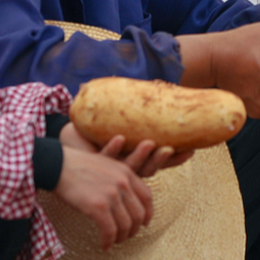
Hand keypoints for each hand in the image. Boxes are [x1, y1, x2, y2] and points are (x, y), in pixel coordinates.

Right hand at [53, 146, 154, 248]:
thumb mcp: (105, 165)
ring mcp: (112, 195)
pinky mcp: (98, 206)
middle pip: (139, 214)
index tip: (144, 223)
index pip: (147, 197)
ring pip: (126, 225)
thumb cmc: (77, 165)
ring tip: (114, 241)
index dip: (148, 213)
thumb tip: (125, 200)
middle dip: (134, 229)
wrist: (56, 164)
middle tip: (126, 236)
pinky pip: (110, 231)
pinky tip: (104, 246)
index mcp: (126, 172)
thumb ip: (119, 178)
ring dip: (121, 237)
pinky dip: (108, 241)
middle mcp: (123, 183)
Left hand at [61, 125, 192, 177]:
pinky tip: (118, 138)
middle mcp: (125, 167)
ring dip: (139, 156)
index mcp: (135, 159)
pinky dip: (112, 148)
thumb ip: (139, 114)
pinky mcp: (94, 164)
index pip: (160, 161)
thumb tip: (164, 90)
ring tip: (148, 143)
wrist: (69, 139)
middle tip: (169, 148)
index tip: (190, 150)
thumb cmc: (97, 131)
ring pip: (129, 167)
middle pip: (147, 169)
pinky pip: (105, 157)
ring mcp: (110, 168)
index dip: (175, 159)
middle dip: (160, 160)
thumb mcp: (122, 122)